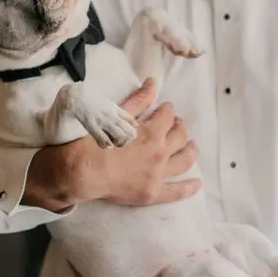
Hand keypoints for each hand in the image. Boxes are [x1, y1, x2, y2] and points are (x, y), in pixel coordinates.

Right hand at [23, 79, 199, 208]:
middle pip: (179, 136)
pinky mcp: (152, 193)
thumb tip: (152, 83)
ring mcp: (158, 176)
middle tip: (175, 125)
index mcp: (152, 133)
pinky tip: (197, 182)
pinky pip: (176, 192)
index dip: (167, 110)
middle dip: (179, 127)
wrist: (80, 172)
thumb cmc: (94, 142)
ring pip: (184, 160)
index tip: (165, 109)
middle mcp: (160, 154)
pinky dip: (189, 187)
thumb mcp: (116, 116)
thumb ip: (138, 100)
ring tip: (191, 145)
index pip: (168, 116)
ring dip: (190, 150)